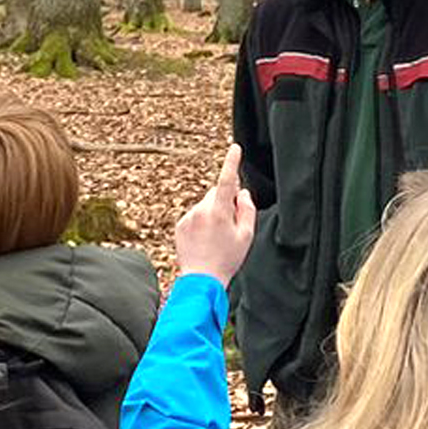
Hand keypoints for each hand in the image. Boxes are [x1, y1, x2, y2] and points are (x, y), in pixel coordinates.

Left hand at [172, 146, 257, 286]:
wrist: (201, 279)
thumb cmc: (227, 259)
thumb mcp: (246, 236)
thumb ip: (247, 210)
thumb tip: (241, 193)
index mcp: (219, 212)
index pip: (227, 181)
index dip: (232, 163)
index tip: (235, 149)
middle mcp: (201, 210)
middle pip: (215, 193)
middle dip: (224, 201)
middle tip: (230, 224)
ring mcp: (189, 217)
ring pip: (205, 205)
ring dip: (212, 213)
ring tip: (216, 238)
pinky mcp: (181, 225)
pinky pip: (195, 215)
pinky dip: (201, 222)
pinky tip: (204, 240)